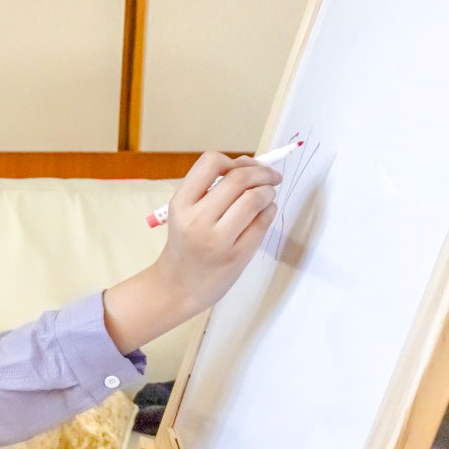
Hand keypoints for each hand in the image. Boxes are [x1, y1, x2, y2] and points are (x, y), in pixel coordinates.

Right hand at [102, 151, 278, 352]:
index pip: (211, 163)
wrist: (178, 286)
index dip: (233, 161)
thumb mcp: (185, 212)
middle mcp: (197, 219)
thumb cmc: (185, 244)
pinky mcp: (237, 255)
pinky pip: (263, 221)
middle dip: (262, 172)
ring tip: (266, 196)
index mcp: (181, 204)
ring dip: (268, 191)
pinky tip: (264, 213)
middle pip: (239, 178)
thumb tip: (249, 163)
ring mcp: (218, 239)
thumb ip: (211, 188)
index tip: (242, 168)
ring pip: (255, 198)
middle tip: (270, 177)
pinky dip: (269, 210)